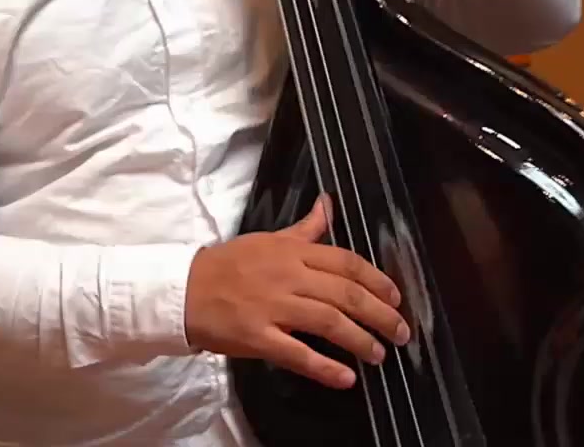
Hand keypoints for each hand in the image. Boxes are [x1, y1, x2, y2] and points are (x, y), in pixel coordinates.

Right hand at [184, 195, 409, 388]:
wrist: (183, 289)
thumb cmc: (228, 265)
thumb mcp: (269, 239)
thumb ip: (305, 228)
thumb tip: (329, 204)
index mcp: (292, 252)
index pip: (346, 262)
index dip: (376, 281)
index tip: (396, 298)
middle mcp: (288, 277)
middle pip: (345, 294)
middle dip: (380, 314)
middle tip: (400, 332)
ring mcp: (272, 307)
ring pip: (328, 323)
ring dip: (360, 340)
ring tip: (380, 355)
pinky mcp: (256, 337)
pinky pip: (297, 353)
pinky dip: (324, 368)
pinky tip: (346, 378)